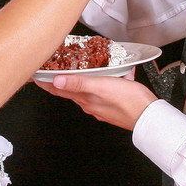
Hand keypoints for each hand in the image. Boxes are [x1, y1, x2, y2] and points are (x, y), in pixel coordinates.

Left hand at [36, 71, 157, 130]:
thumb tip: (57, 81)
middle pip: (71, 89)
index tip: (36, 76)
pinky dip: (101, 81)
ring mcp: (102, 105)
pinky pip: (103, 89)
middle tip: (52, 70)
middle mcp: (91, 103)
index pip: (60, 89)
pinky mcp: (114, 103)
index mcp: (86, 98)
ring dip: (80, 80)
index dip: (47, 82)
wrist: (149, 116)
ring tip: (78, 69)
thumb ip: (79, 83)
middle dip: (61, 80)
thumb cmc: (129, 102)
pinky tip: (111, 74)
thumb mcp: (101, 87)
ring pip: (87, 89)